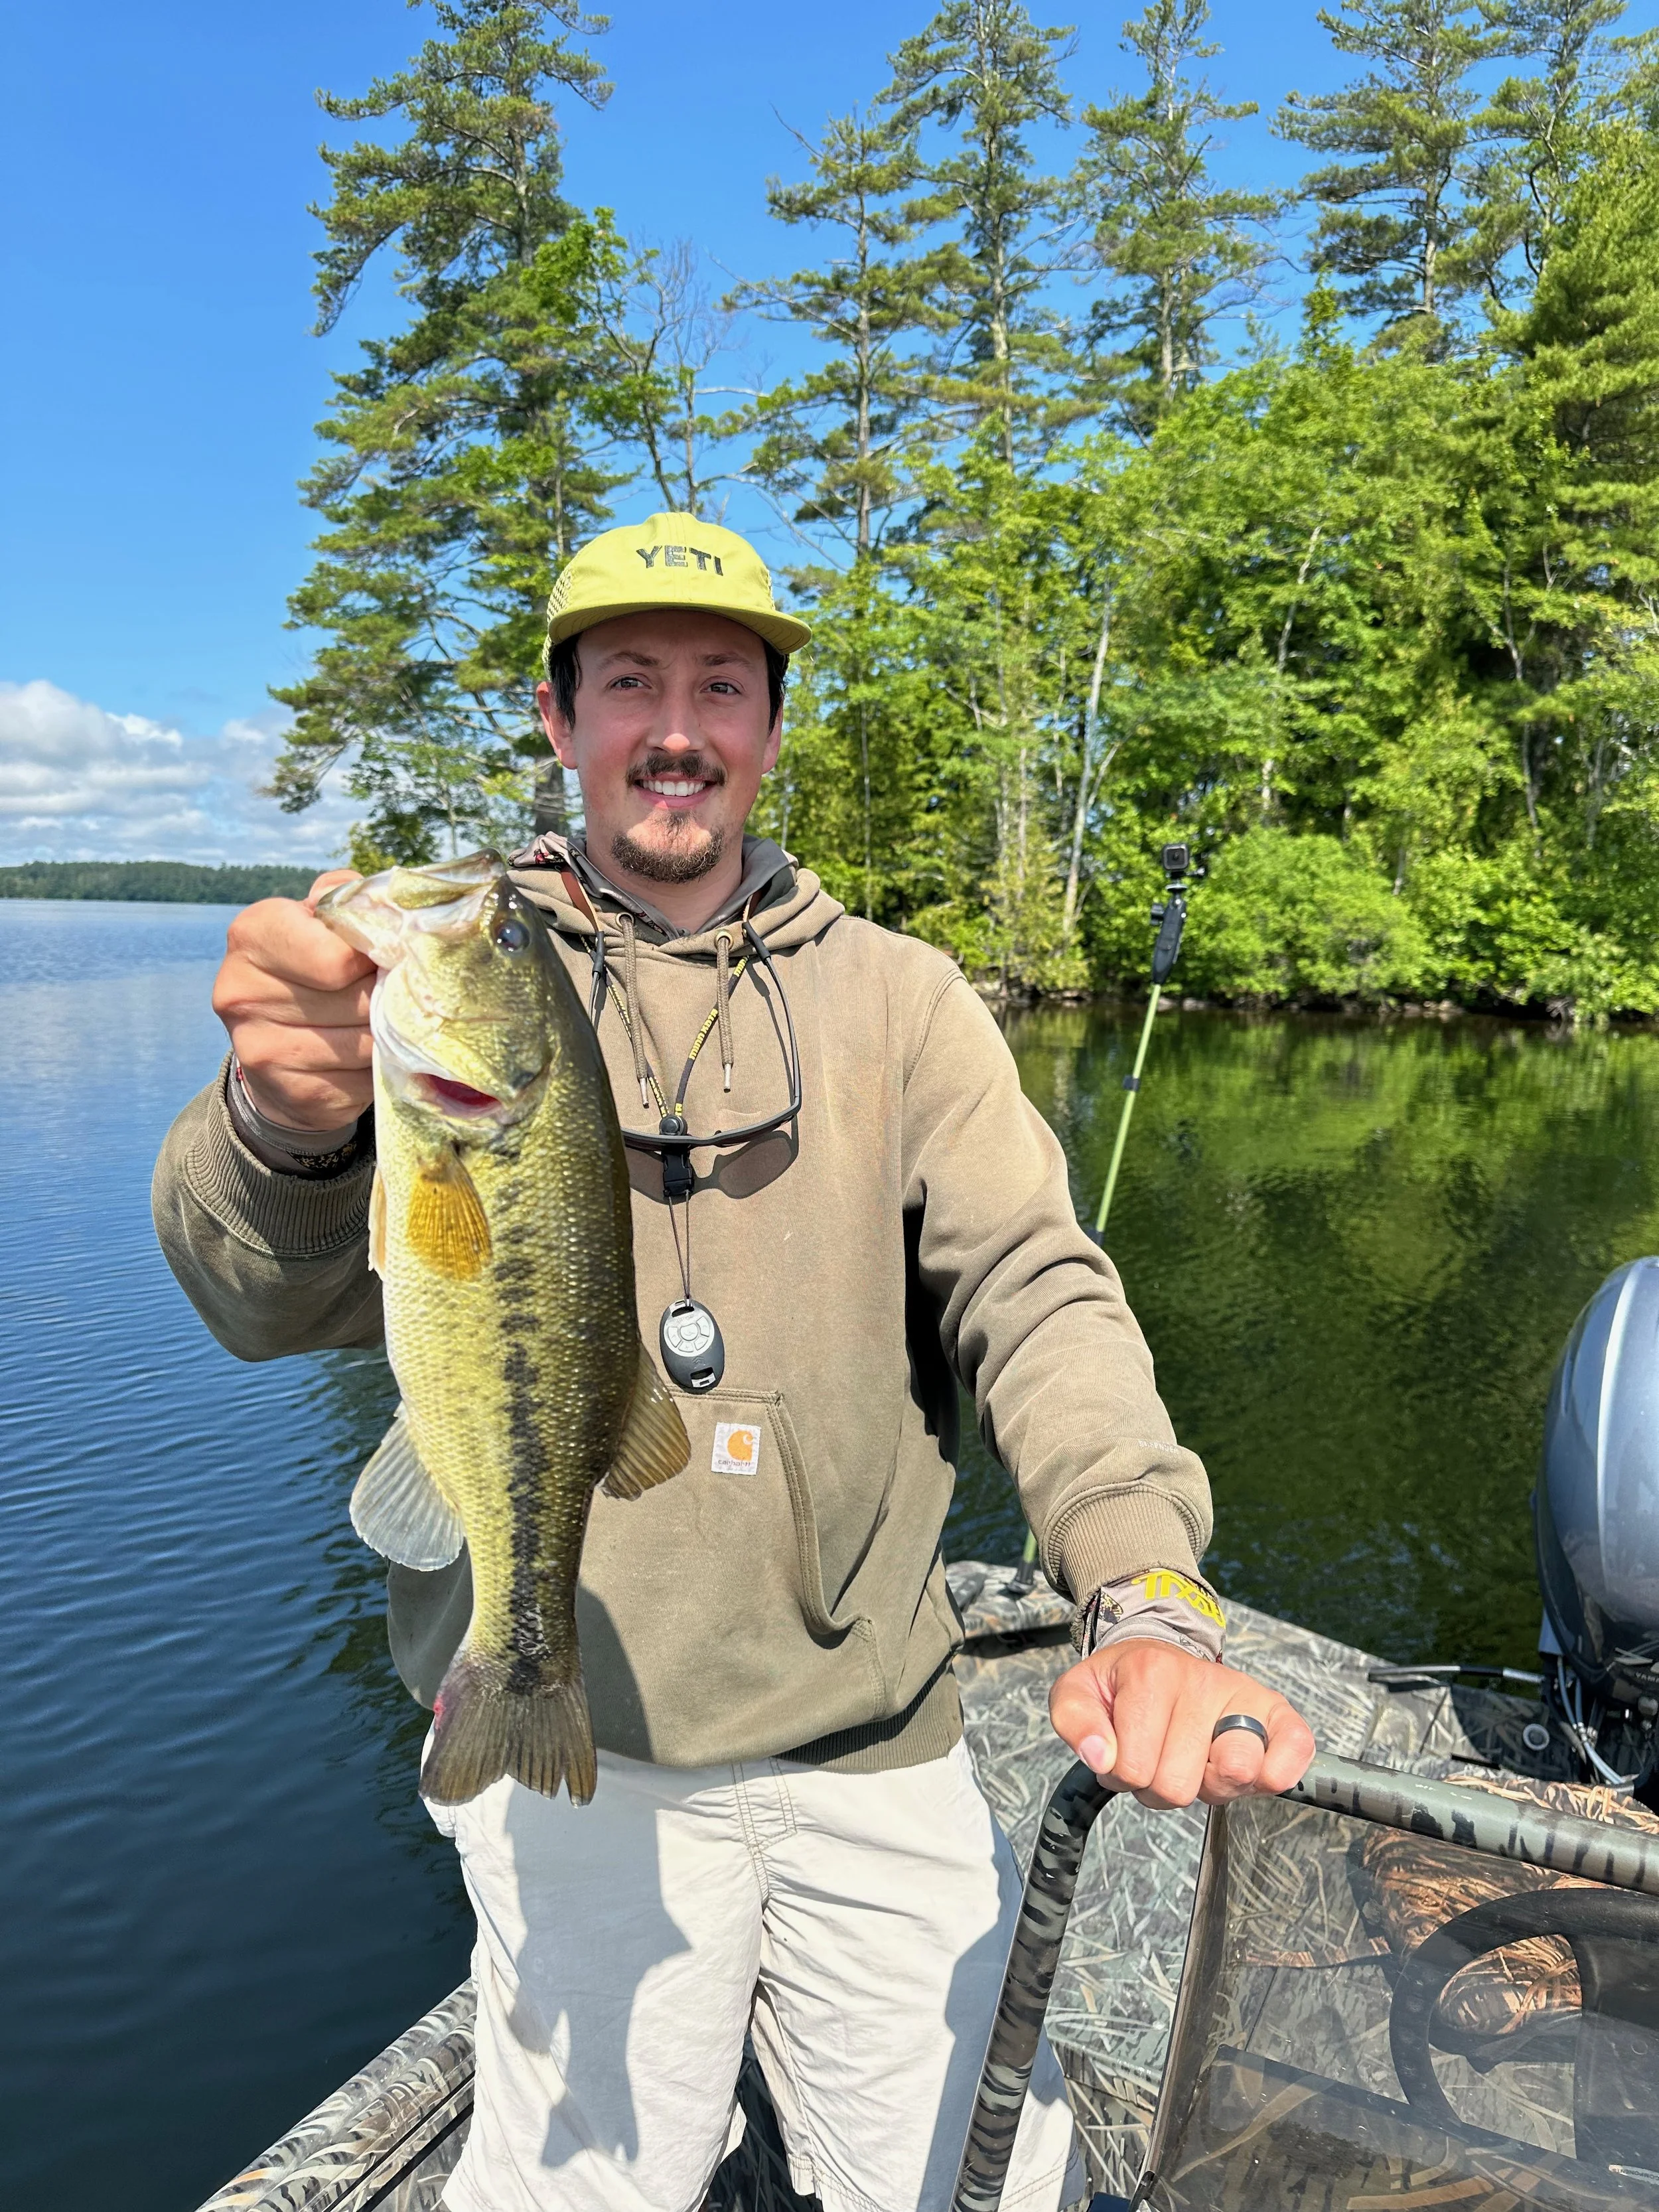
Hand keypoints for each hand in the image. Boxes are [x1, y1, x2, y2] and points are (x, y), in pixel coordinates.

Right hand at [212, 870, 373, 1130]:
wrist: (276, 1048)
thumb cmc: (312, 966)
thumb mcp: (321, 918)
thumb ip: (347, 898)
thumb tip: (381, 908)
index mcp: (252, 934)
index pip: (337, 957)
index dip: (375, 956)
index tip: (381, 956)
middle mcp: (242, 992)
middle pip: (359, 1000)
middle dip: (388, 996)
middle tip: (389, 992)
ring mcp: (262, 1050)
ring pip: (367, 1043)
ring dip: (389, 1034)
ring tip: (381, 1022)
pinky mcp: (293, 1093)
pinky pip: (364, 1081)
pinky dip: (380, 1069)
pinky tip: (367, 1057)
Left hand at [1049, 1638, 1314, 1808]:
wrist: (1160, 1656)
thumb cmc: (1123, 1684)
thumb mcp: (1078, 1693)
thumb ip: (1074, 1722)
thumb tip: (1101, 1757)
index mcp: (1149, 1672)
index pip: (1131, 1769)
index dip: (1120, 1775)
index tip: (1123, 1751)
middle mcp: (1201, 1680)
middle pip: (1178, 1785)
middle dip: (1159, 1787)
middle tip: (1159, 1757)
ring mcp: (1243, 1695)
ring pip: (1233, 1773)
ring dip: (1209, 1786)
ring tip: (1196, 1759)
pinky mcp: (1277, 1711)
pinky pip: (1294, 1750)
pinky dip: (1276, 1772)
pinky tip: (1249, 1768)